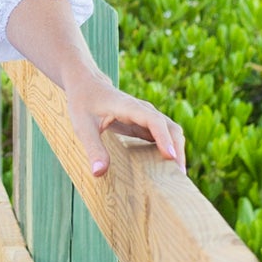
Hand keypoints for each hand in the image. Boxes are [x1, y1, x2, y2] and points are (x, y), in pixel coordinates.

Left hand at [63, 68, 183, 178]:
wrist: (87, 84)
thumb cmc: (83, 102)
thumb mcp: (83, 126)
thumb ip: (93, 148)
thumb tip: (99, 173)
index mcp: (129, 107)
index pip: (154, 121)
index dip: (164, 138)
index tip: (170, 157)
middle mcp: (144, 110)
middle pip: (171, 127)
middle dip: (178, 150)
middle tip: (179, 176)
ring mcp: (147, 117)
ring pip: (171, 132)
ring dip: (177, 151)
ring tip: (177, 177)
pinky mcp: (145, 125)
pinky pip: (164, 137)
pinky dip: (169, 150)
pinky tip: (166, 169)